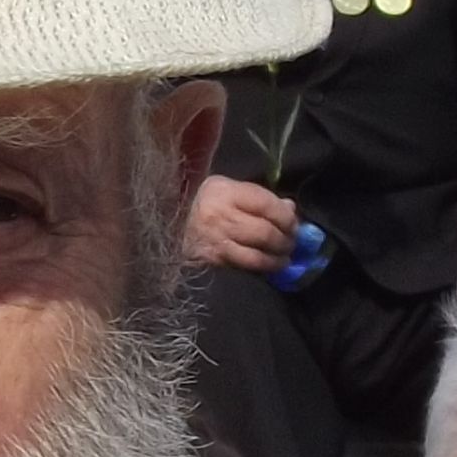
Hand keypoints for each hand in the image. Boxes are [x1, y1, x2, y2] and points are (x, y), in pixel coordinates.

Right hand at [184, 174, 301, 273]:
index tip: (294, 223)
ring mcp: (214, 240)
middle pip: (264, 232)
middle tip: (292, 243)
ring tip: (284, 258)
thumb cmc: (197, 200)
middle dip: (285, 240)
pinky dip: (260, 268)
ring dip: (276, 259)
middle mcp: (220, 215)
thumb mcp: (226, 188)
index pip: (265, 204)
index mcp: (225, 191)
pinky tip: (268, 266)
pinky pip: (243, 266)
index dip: (286, 217)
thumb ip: (258, 197)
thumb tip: (289, 208)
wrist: (162, 220)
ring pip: (256, 255)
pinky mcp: (210, 260)